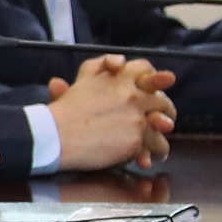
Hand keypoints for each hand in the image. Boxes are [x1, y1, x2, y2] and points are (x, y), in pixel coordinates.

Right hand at [48, 55, 176, 170]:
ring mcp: (137, 116)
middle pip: (160, 98)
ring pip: (164, 123)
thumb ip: (92, 71)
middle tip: (163, 115)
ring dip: (163, 129)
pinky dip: (156, 152)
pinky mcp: (137, 138)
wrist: (56, 135)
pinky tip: (151, 156)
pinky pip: (158, 144)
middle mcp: (132, 94)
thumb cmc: (63, 111)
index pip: (144, 68)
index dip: (152, 76)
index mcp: (118, 78)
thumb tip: (108, 65)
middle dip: (165, 107)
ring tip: (160, 139)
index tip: (154, 85)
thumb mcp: (78, 81)